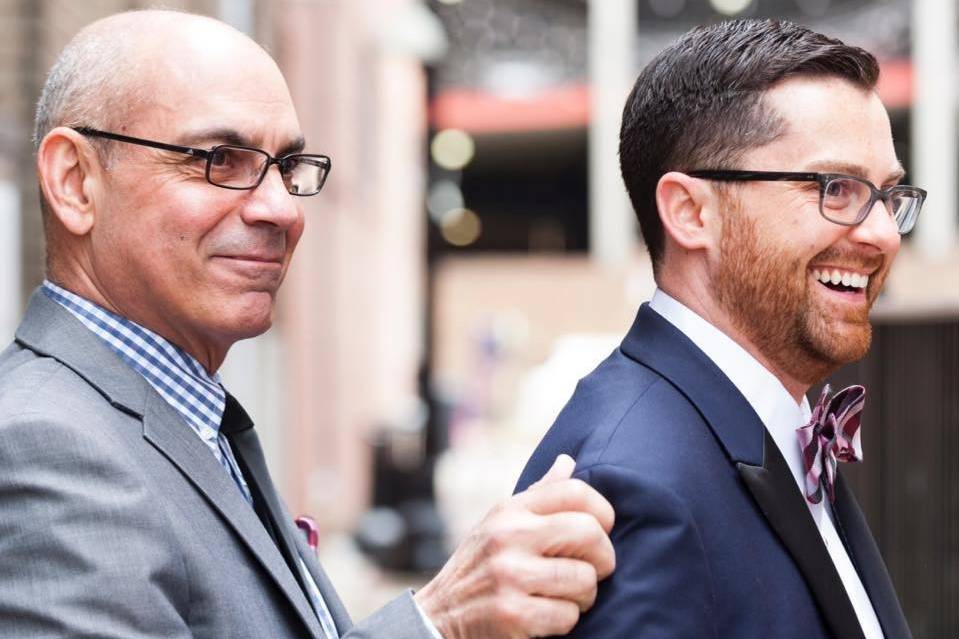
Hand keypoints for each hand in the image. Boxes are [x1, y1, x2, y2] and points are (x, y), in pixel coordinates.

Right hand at [414, 455, 614, 637]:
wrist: (437, 617)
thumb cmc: (480, 567)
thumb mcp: (500, 523)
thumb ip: (537, 496)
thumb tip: (567, 461)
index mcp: (510, 510)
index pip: (575, 491)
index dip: (603, 512)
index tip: (600, 533)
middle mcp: (508, 535)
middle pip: (589, 532)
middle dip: (603, 558)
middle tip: (591, 571)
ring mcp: (508, 574)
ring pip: (584, 579)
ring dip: (583, 597)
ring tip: (563, 597)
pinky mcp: (510, 612)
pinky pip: (567, 616)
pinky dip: (563, 622)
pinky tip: (544, 617)